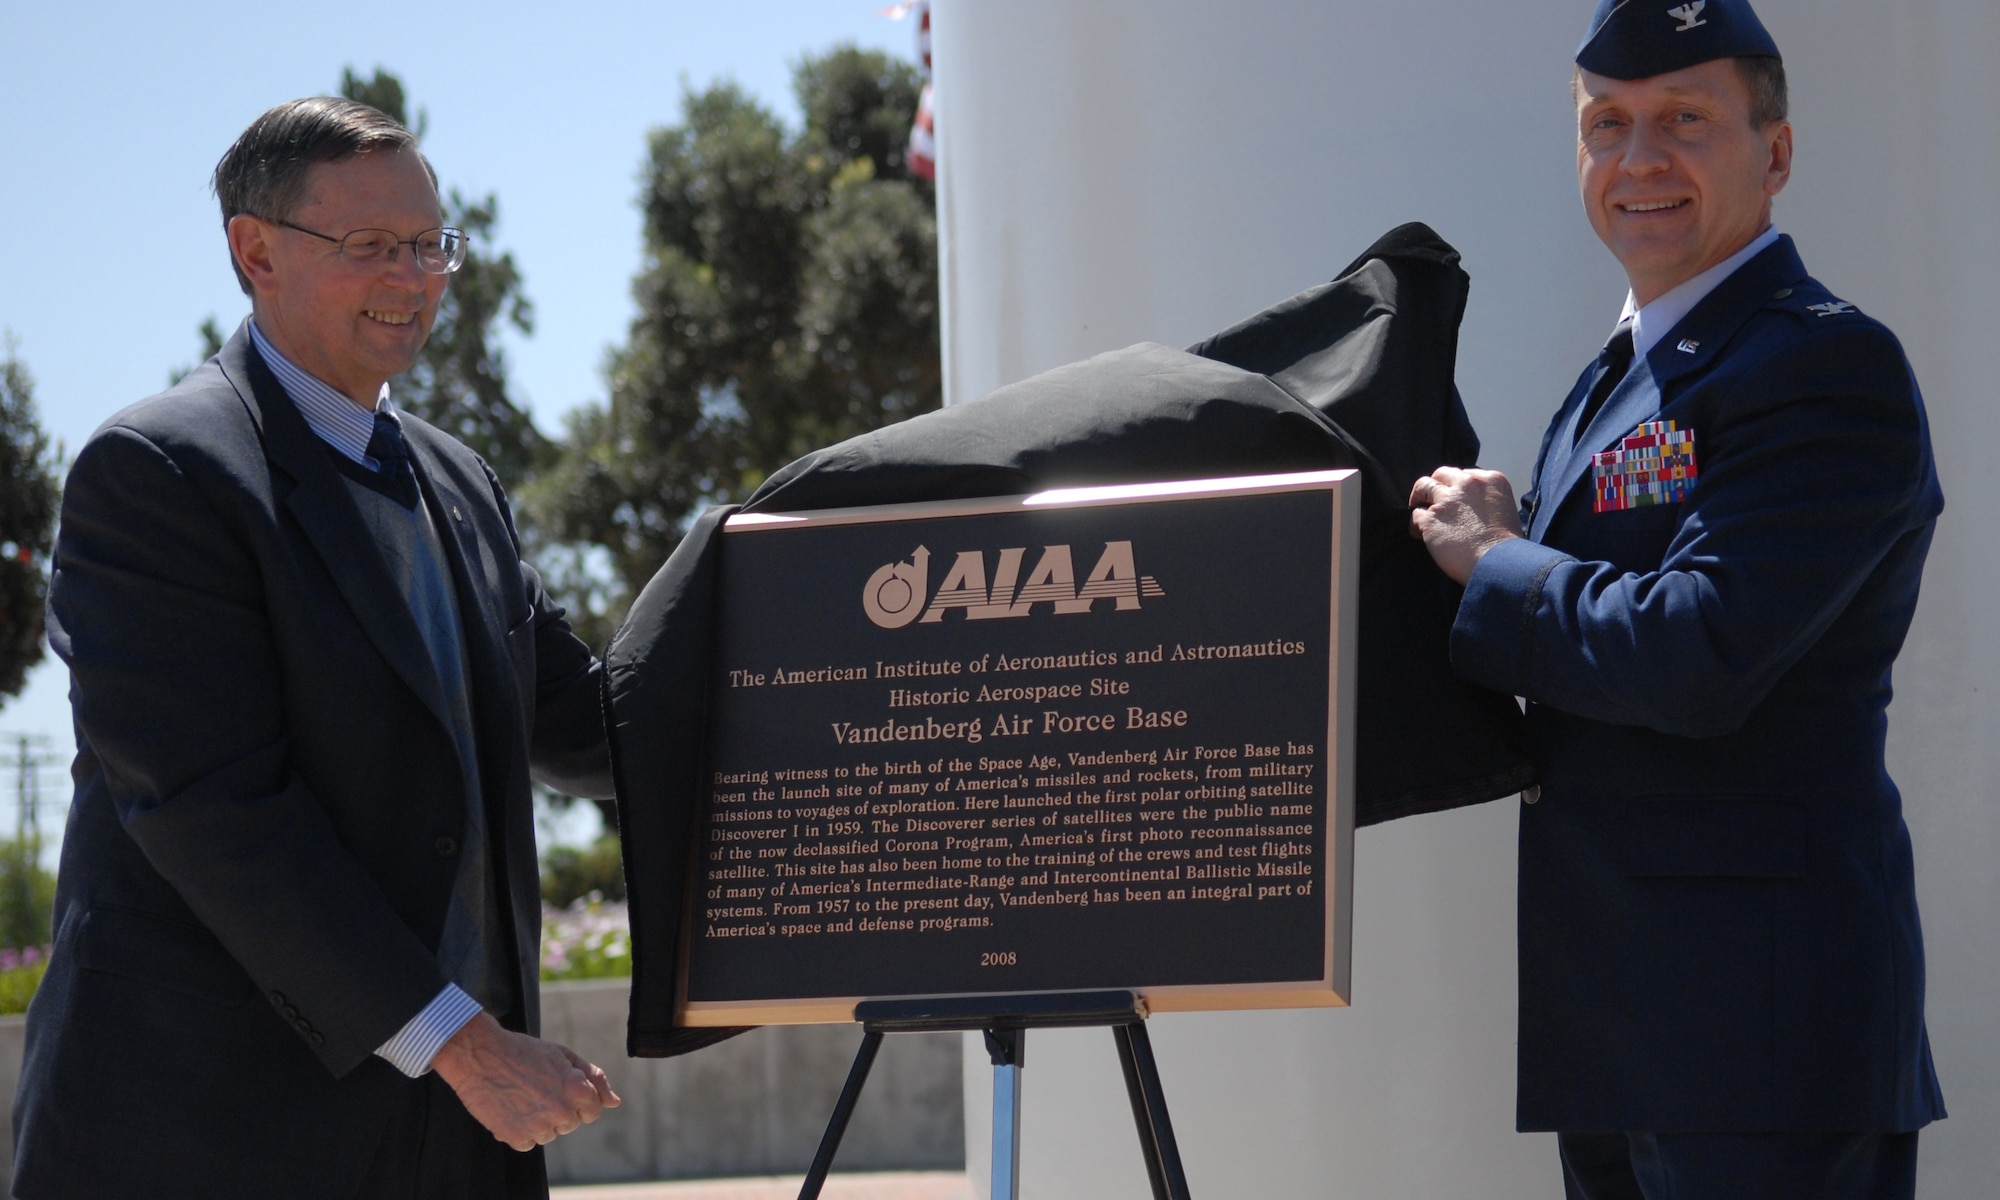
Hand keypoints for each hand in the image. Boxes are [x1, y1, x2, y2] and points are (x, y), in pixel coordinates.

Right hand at [430, 1012, 620, 1150]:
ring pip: (549, 1134)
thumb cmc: (524, 1052)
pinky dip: (520, 1130)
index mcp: (577, 1089)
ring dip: (540, 1121)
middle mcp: (561, 1111)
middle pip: (571, 1123)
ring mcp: (538, 1126)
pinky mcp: (515, 1136)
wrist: (480, 1054)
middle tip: (538, 1088)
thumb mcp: (564, 1056)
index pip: (593, 1110)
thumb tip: (615, 1102)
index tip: (561, 1088)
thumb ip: (594, 1079)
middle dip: (559, 1108)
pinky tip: (511, 1108)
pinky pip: (528, 1143)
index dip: (579, 1099)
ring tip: (523, 1096)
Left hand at [1408, 466, 1524, 585]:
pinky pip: (1414, 515)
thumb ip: (1487, 500)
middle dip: (1436, 485)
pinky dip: (1415, 525)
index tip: (1454, 498)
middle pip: (1442, 474)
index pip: (1465, 474)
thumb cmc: (1507, 546)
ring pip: (1423, 487)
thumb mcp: (1506, 510)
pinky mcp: (1431, 518)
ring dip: (1419, 499)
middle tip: (1431, 499)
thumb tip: (1472, 508)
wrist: (1500, 563)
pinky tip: (1419, 535)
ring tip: (1420, 511)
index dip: (1456, 487)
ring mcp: (1448, 500)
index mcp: (1491, 480)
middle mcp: (1468, 484)